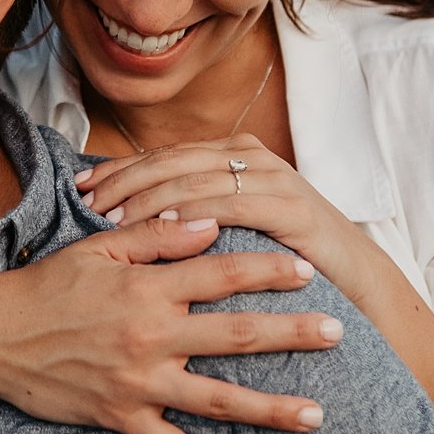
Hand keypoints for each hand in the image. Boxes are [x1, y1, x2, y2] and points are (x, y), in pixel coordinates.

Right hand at [0, 216, 341, 433]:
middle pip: (238, 336)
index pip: (221, 275)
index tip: (307, 271)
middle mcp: (149, 337)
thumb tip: (208, 224)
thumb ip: (154, 236)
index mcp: (145, 290)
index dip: (268, 270)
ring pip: (219, 400)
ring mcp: (137, 384)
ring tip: (319, 414)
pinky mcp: (120, 418)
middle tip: (340, 333)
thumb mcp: (94, 249)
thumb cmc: (41, 286)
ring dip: (273, 408)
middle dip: (294, 335)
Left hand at [75, 135, 374, 299]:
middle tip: (87, 203)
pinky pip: (230, 203)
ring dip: (149, 197)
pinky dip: (194, 212)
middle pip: (170, 160)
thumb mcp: (226, 226)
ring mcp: (272, 177)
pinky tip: (165, 227)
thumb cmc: (277, 256)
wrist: (354, 280)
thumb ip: (184, 210)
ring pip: (194, 177)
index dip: (117, 169)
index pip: (160, 155)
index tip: (78, 188)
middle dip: (123, 180)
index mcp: (229, 154)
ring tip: (113, 216)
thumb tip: (117, 212)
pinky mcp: (291, 205)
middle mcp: (249, 157)